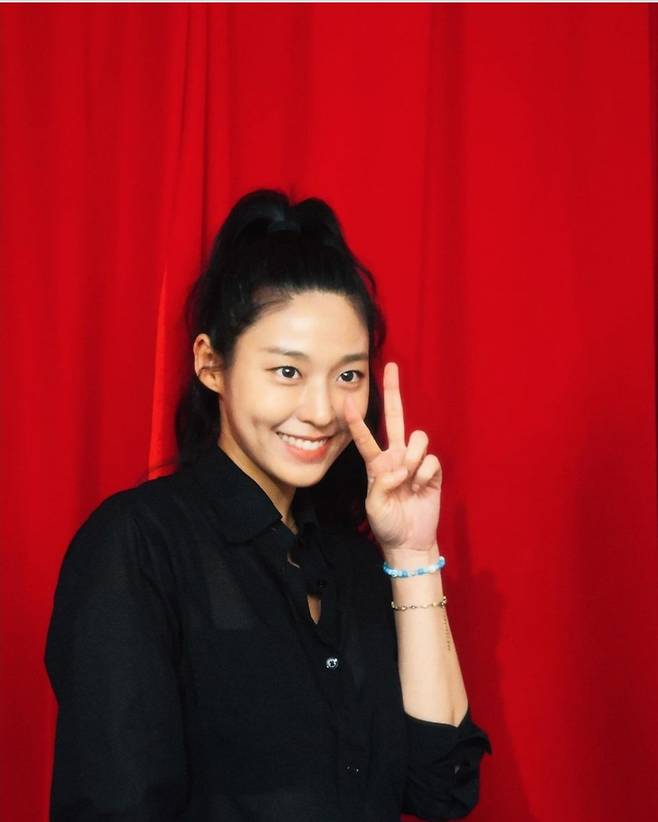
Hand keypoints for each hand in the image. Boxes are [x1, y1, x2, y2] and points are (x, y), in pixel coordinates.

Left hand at [344, 361, 442, 554]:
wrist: (409, 541)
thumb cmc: (386, 523)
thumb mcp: (374, 506)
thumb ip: (381, 485)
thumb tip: (399, 469)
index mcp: (376, 463)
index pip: (364, 437)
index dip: (356, 420)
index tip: (347, 400)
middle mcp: (395, 456)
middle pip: (396, 417)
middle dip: (394, 391)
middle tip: (392, 367)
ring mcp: (414, 462)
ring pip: (417, 437)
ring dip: (413, 457)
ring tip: (409, 479)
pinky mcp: (432, 471)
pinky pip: (431, 460)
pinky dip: (425, 474)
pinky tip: (420, 488)